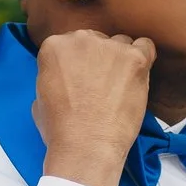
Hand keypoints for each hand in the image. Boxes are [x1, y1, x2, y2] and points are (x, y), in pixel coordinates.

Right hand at [34, 29, 154, 185]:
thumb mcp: (40, 97)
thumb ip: (55, 76)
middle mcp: (81, 39)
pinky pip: (146, 47)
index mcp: (54, 46)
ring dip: (121, 61)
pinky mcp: (135, 59)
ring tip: (120, 87)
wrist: (86, 147)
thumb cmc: (60, 129)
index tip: (82, 80)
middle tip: (101, 87)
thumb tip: (67, 76)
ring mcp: (110, 47)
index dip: (78, 64)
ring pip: (121, 44)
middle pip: (96, 41)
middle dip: (99, 60)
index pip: (71, 44)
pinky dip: (144, 59)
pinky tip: (138, 77)